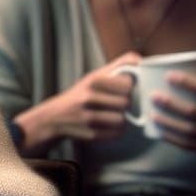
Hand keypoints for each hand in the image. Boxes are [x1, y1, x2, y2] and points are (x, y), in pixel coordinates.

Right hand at [17, 52, 138, 151]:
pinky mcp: (90, 134)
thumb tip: (142, 61)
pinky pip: (116, 133)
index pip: (128, 83)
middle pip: (126, 102)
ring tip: (113, 115)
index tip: (125, 88)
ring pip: (122, 119)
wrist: (54, 117)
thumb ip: (118, 66)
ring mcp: (88, 117)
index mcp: (92, 81)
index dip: (131, 87)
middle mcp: (88, 98)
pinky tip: (108, 125)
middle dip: (125, 104)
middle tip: (117, 103)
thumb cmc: (80, 94)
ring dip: (121, 118)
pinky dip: (116, 130)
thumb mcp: (94, 76)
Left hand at [152, 69, 195, 166]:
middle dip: (171, 103)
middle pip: (193, 111)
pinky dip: (172, 138)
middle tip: (153, 95)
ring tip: (151, 114)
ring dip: (167, 122)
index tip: (169, 75)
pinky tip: (159, 132)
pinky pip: (188, 144)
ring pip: (188, 130)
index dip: (186, 81)